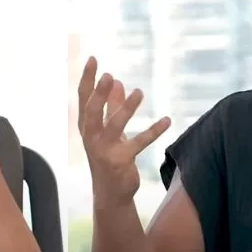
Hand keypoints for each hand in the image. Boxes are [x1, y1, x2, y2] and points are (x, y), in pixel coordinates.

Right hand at [77, 56, 170, 208]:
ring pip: (114, 126)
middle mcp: (91, 136)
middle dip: (99, 93)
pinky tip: (167, 120)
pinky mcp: (120, 161)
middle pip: (92, 111)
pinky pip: (138, 143)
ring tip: (139, 92)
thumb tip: (118, 81)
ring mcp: (104, 150)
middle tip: (109, 75)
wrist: (110, 192)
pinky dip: (153, 131)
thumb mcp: (109, 129)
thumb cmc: (108, 156)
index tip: (93, 59)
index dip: (87, 78)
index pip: (84, 98)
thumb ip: (112, 105)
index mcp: (87, 126)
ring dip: (126, 108)